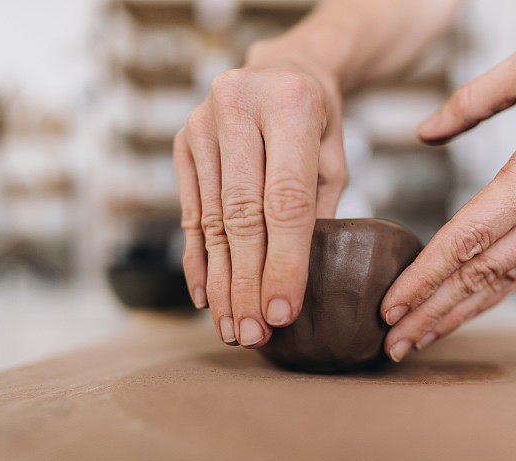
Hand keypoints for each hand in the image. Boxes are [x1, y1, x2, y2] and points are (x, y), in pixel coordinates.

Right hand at [174, 64, 346, 346]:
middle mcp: (238, 107)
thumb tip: (292, 285)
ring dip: (221, 281)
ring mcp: (202, 123)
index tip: (282, 313)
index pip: (286, 201)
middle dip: (247, 283)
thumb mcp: (333, 158)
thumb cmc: (318, 122)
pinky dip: (199, 258)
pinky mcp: (181, 141)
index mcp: (290, 105)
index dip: (284, 263)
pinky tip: (204, 296)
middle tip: (251, 334)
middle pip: (242, 216)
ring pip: (213, 220)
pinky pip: (190, 212)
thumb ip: (315, 212)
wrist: (282, 69)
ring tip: (230, 327)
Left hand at [380, 37, 515, 361]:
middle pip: (482, 274)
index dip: (427, 273)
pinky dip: (486, 299)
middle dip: (431, 311)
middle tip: (391, 342)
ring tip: (413, 341)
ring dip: (455, 316)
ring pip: (502, 284)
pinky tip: (457, 314)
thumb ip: (473, 97)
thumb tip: (423, 131)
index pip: (472, 235)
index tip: (392, 302)